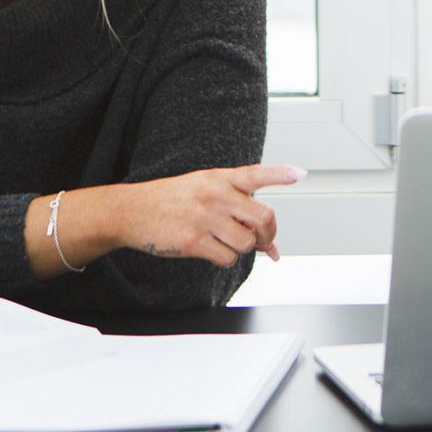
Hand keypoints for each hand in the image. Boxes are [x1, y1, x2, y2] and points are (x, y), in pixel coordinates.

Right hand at [127, 164, 305, 267]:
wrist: (131, 211)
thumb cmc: (172, 200)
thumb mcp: (203, 190)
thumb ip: (236, 207)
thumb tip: (270, 245)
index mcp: (219, 177)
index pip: (255, 174)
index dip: (280, 174)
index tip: (300, 173)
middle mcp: (214, 194)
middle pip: (262, 217)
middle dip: (268, 234)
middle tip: (264, 240)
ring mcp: (204, 217)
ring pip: (247, 242)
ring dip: (243, 248)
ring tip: (227, 242)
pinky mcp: (193, 241)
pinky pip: (227, 258)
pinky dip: (225, 259)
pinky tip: (212, 250)